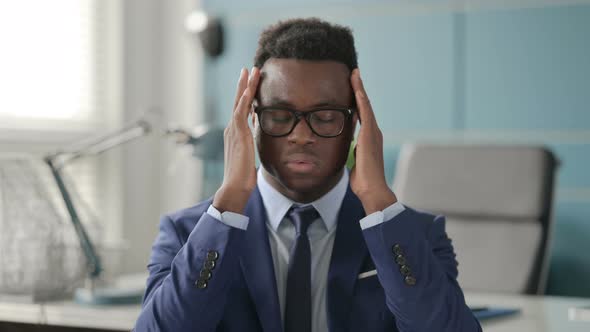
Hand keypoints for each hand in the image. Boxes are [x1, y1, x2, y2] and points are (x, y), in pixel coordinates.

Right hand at [212, 67, 259, 212]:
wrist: (235, 186)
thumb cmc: (242, 175)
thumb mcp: (250, 153)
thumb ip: (251, 140)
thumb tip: (257, 130)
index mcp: (235, 133)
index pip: (242, 109)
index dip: (246, 95)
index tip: (252, 83)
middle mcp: (232, 129)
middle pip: (239, 101)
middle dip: (244, 84)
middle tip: (248, 69)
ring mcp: (233, 130)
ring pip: (240, 102)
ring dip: (246, 85)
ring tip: (250, 70)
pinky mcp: (238, 134)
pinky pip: (241, 112)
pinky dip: (245, 99)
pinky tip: (249, 88)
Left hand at [349, 68, 396, 213]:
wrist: (373, 189)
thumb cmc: (364, 181)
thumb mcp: (355, 162)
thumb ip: (353, 154)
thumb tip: (349, 152)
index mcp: (368, 138)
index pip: (361, 114)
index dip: (356, 101)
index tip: (351, 88)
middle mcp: (372, 132)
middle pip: (364, 105)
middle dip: (359, 89)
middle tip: (354, 73)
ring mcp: (372, 132)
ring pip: (365, 105)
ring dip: (360, 89)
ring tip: (354, 74)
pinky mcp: (369, 134)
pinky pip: (365, 112)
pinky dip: (361, 99)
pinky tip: (357, 88)